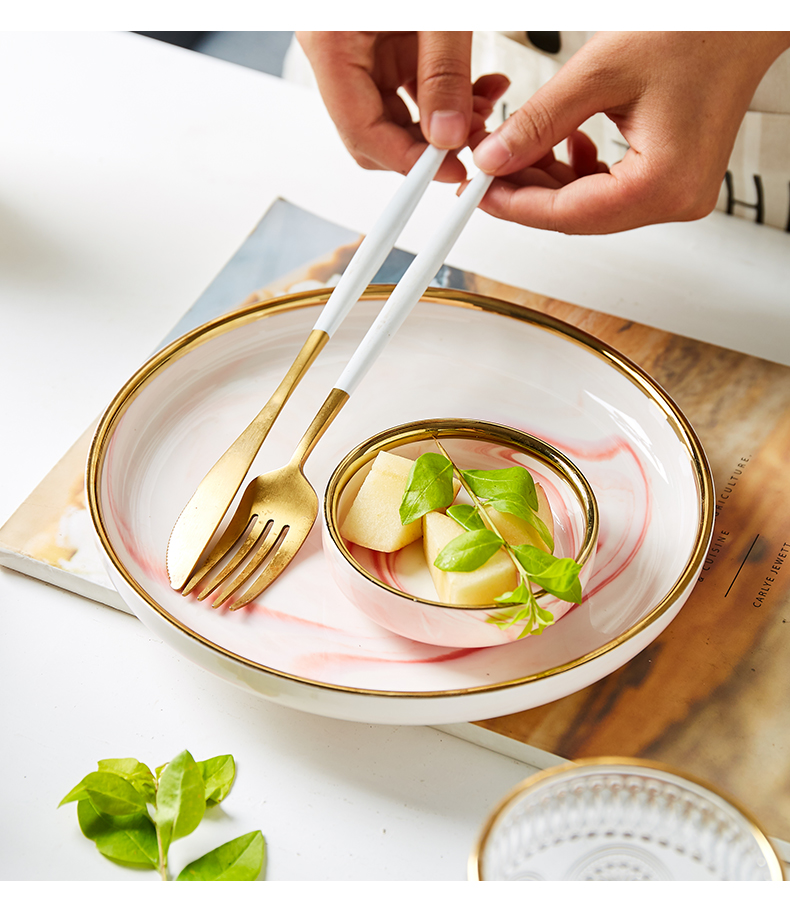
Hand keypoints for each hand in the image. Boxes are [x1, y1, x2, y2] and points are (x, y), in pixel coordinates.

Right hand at [296, 31, 508, 181]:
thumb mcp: (435, 10)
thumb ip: (442, 71)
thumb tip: (447, 135)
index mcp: (331, 41)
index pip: (359, 129)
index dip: (406, 161)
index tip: (449, 171)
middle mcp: (340, 51)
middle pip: (374, 130)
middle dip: (426, 145)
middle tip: (471, 146)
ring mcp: (363, 49)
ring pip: (398, 114)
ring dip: (444, 122)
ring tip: (485, 110)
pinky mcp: (387, 43)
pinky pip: (413, 88)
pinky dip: (448, 96)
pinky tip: (480, 90)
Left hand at [472, 32, 789, 233]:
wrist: (742, 19)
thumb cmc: (698, 31)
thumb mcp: (600, 73)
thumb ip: (539, 122)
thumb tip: (495, 158)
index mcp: (664, 183)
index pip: (568, 214)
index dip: (514, 205)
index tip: (478, 192)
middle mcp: (676, 199)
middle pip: (577, 215)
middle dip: (526, 192)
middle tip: (487, 170)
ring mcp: (677, 192)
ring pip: (589, 205)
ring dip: (548, 180)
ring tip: (516, 150)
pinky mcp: (672, 178)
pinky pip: (610, 190)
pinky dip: (578, 172)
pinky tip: (564, 144)